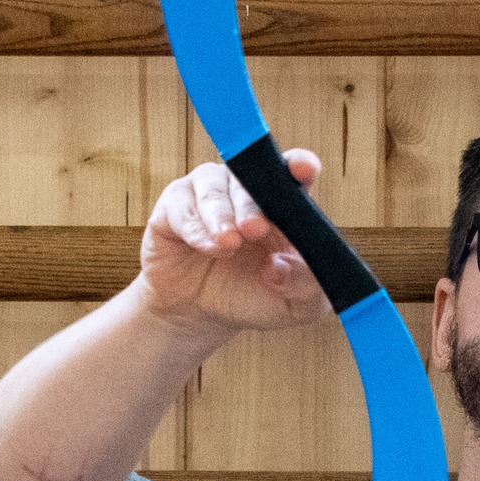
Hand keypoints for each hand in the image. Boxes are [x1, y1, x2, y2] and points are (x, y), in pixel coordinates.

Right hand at [136, 153, 331, 337]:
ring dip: (221, 214)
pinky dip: (195, 227)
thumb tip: (279, 265)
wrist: (199, 315)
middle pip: (251, 178)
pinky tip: (208, 247)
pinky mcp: (174, 206)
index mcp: (283, 205)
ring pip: (214, 186)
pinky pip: (182, 205)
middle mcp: (245, 190)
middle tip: (255, 229)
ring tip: (228, 244)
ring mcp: (209, 193)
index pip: (295, 172)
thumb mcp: (295, 305)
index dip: (300, 164)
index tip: (303, 170)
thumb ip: (305, 285)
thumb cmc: (254, 299)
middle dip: (253, 203)